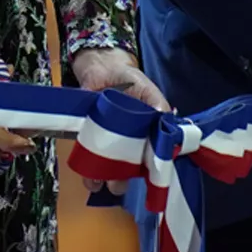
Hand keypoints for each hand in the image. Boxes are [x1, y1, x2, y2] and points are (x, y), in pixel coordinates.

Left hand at [69, 46, 171, 198]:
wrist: (102, 67)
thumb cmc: (129, 80)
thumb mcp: (147, 89)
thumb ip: (158, 103)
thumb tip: (165, 117)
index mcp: (145, 137)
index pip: (149, 161)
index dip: (148, 171)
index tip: (146, 177)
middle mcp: (127, 145)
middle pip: (126, 171)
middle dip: (121, 181)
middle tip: (117, 184)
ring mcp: (107, 142)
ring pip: (106, 169)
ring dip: (102, 179)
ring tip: (98, 183)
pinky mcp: (88, 137)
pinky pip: (88, 157)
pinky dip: (86, 169)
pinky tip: (87, 175)